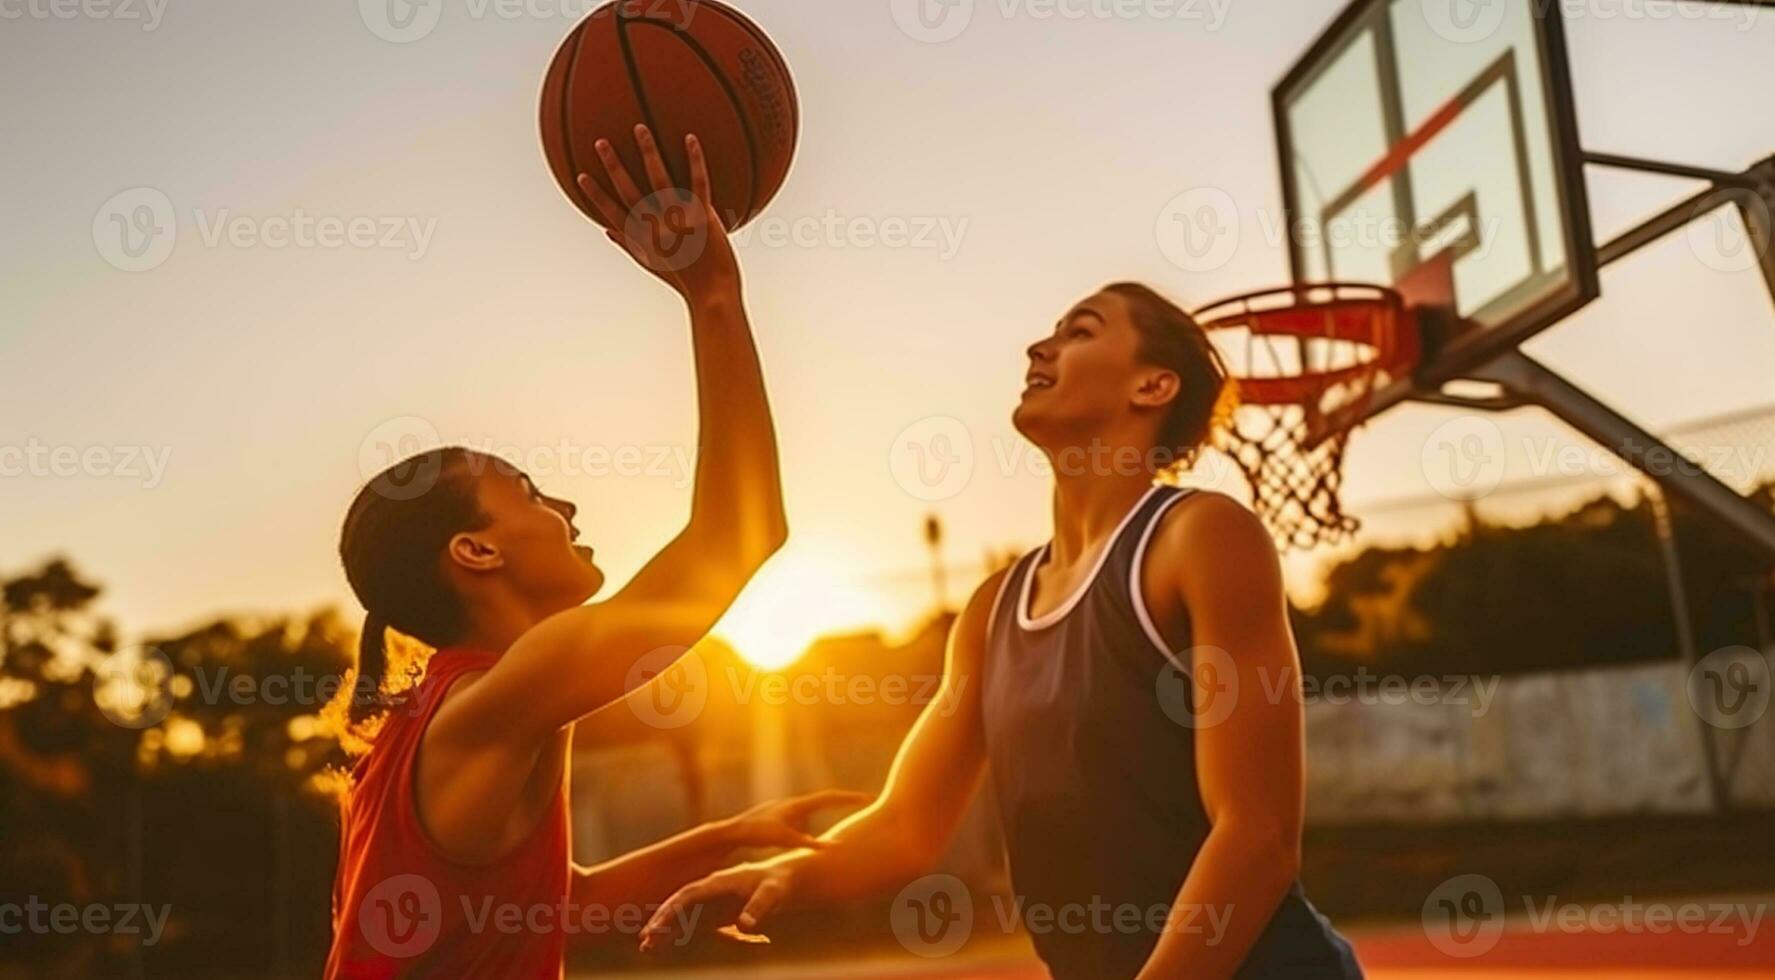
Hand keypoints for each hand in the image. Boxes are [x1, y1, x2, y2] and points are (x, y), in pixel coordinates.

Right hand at [575, 125, 740, 305]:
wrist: (713, 295)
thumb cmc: (685, 281)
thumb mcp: (652, 265)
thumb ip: (629, 245)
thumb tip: (606, 230)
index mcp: (643, 239)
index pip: (612, 213)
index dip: (595, 195)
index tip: (579, 176)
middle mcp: (656, 228)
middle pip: (629, 191)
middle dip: (613, 166)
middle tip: (601, 141)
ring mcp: (678, 221)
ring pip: (659, 180)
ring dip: (648, 152)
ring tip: (640, 128)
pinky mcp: (702, 217)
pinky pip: (698, 182)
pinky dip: (694, 160)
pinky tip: (690, 138)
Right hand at [639, 861, 795, 952]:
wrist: (782, 881)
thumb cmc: (778, 885)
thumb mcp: (773, 894)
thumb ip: (758, 908)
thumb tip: (744, 926)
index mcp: (718, 881)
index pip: (688, 894)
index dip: (673, 909)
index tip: (659, 924)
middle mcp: (708, 890)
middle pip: (678, 904)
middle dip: (661, 921)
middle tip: (646, 940)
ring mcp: (709, 901)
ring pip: (680, 916)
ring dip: (664, 930)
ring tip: (646, 948)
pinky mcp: (712, 913)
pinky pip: (689, 924)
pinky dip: (675, 934)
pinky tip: (660, 946)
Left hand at [722, 789, 871, 850]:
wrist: (733, 831)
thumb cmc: (758, 833)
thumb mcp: (786, 839)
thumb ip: (809, 843)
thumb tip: (833, 847)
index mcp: (799, 805)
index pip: (831, 798)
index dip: (850, 798)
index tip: (868, 798)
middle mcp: (795, 804)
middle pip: (827, 799)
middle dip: (846, 801)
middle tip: (866, 802)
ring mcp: (789, 810)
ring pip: (816, 807)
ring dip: (833, 807)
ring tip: (851, 809)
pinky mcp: (783, 818)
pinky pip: (807, 816)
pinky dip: (819, 819)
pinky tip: (821, 829)